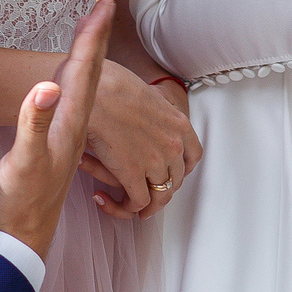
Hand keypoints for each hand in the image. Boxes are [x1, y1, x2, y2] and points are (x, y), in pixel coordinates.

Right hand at [0, 0, 115, 260]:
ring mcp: (68, 137)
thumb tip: (48, 85)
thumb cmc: (20, 201)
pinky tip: (66, 85)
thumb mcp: (23, 162)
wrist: (19, 239)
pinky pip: (73, 108)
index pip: (84, 70)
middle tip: (102, 9)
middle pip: (91, 76)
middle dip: (95, 40)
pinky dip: (73, 88)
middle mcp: (74, 126)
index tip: (102, 5)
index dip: (91, 36)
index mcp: (69, 122)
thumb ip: (34, 123)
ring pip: (86, 91)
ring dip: (89, 61)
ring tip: (92, 37)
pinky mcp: (57, 147)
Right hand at [78, 63, 200, 219]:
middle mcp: (173, 146)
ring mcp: (156, 162)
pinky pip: (138, 201)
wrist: (97, 91)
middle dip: (162, 189)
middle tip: (148, 194)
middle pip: (176, 180)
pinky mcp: (133, 175)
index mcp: (179, 125)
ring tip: (133, 207)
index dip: (182, 170)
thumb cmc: (113, 85)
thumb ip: (153, 113)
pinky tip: (112, 200)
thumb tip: (143, 119)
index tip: (171, 174)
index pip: (194, 156)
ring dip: (147, 205)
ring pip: (159, 196)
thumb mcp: (148, 95)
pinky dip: (127, 206)